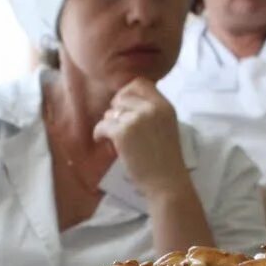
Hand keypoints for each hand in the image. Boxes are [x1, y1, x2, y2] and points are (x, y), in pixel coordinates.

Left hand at [92, 79, 187, 198]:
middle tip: (117, 124)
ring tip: (114, 137)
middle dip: (116, 109)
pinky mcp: (122, 133)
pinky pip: (102, 125)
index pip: (140, 83)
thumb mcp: (167, 126)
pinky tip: (101, 140)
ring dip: (109, 123)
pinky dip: (99, 133)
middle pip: (122, 96)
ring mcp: (137, 119)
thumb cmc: (166, 159)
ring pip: (111, 112)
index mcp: (164, 105)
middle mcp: (151, 108)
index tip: (124, 106)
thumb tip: (126, 101)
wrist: (166, 182)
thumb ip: (152, 112)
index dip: (127, 92)